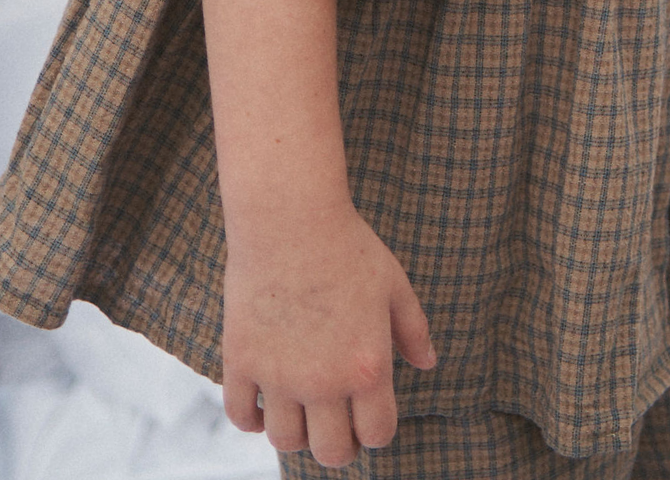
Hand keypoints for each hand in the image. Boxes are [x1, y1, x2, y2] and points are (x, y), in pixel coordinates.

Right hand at [221, 200, 435, 468]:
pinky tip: (264, 402)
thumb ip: (414, 330)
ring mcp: (279, 375)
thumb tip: (428, 365)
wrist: (290, 216)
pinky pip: (241, 416)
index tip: (370, 414)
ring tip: (301, 409)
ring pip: (286, 442)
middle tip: (336, 420)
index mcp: (368, 367)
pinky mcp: (241, 361)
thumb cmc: (348, 245)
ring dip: (296, 432)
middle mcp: (324, 382)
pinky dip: (252, 419)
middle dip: (339, 443)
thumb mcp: (394, 284)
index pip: (376, 436)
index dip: (377, 430)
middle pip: (332, 453)